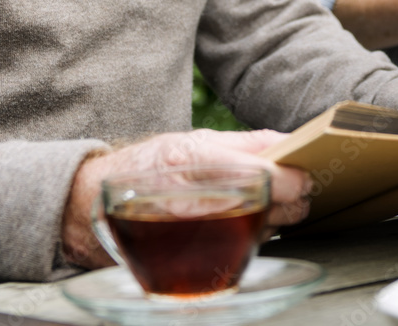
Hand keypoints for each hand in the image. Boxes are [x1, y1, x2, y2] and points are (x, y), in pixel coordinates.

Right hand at [61, 129, 311, 268]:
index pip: (267, 175)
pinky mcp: (198, 257)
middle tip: (294, 188)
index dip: (294, 177)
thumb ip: (243, 143)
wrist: (92, 208)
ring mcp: (199, 233)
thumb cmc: (146, 169)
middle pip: (274, 208)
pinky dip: (256, 234)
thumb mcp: (191, 141)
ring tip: (266, 202)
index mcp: (197, 162)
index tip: (305, 172)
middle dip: (293, 200)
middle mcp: (198, 201)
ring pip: (266, 229)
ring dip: (276, 217)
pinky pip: (246, 247)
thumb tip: (286, 140)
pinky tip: (247, 221)